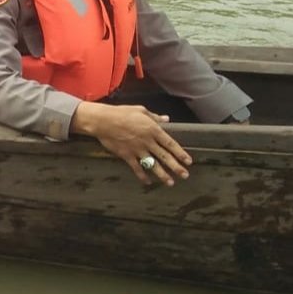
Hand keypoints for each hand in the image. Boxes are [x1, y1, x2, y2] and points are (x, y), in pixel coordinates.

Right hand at [72, 102, 191, 186]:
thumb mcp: (140, 110)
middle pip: (165, 157)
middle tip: (185, 175)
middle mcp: (147, 141)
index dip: (180, 153)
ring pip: (153, 165)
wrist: (103, 120)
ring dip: (162, 175)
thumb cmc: (122, 113)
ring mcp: (137, 150)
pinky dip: (142, 175)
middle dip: (176, 167)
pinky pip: (137, 168)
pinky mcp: (127, 155)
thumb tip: (166, 119)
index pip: (170, 144)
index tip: (188, 161)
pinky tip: (147, 181)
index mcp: (153, 130)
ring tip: (170, 183)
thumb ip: (155, 117)